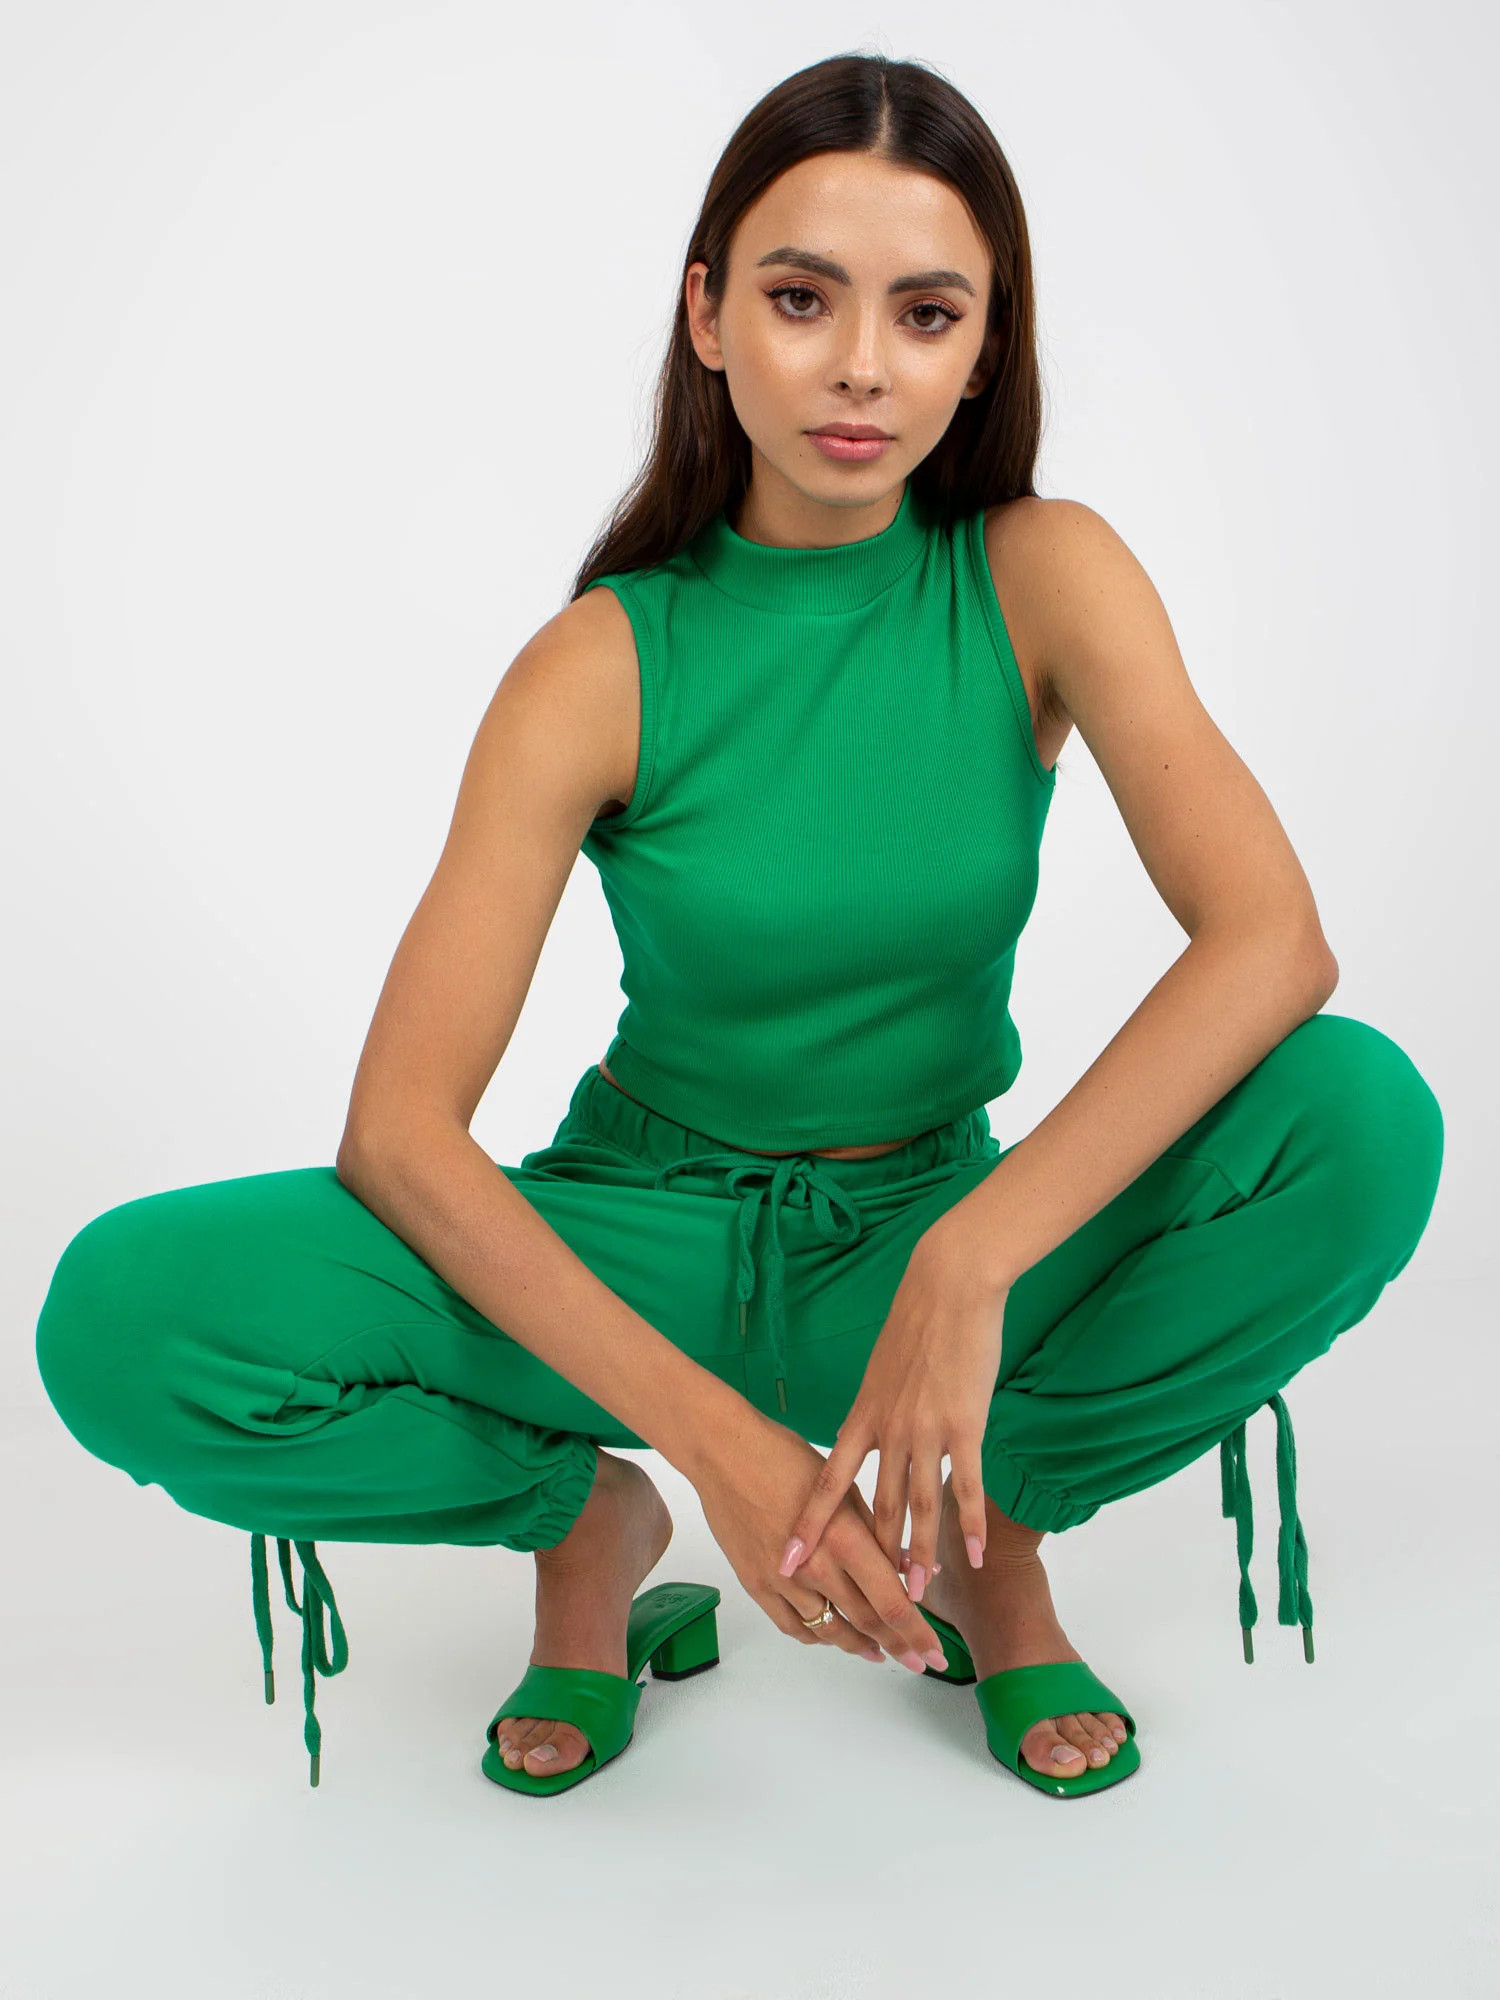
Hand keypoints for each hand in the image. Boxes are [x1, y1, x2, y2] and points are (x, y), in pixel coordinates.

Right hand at [691, 1404, 952, 1674]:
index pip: (891, 1601)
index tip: (936, 1654)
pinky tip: (831, 1636)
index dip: (916, 1633)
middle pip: (865, 1622)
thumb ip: (876, 1531)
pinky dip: (817, 1637)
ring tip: (879, 1654)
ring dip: (859, 1646)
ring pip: (830, 1631)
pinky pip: (792, 1626)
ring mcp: (782, 1581)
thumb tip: (909, 1563)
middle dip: (898, 1647)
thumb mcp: (843, 1486)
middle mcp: (816, 1567)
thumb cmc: (785, 1456)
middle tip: (918, 1663)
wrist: (723, 1452)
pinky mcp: (756, 1584)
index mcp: (844, 1538)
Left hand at [778, 1229, 1005, 1598]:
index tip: (785, 1561)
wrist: (947, 1284)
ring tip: (916, 1595)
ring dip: (918, 1554)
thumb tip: (863, 1436)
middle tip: (862, 1602)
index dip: (807, 1526)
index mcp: (863, 1416)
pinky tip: (974, 1554)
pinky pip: (966, 1484)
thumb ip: (873, 1409)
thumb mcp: (880, 1371)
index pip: (828, 1483)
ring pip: (918, 1505)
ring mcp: (926, 1429)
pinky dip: (969, 1521)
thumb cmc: (917, 1322)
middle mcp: (888, 1430)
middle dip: (870, 1559)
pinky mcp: (964, 1423)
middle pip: (876, 1507)